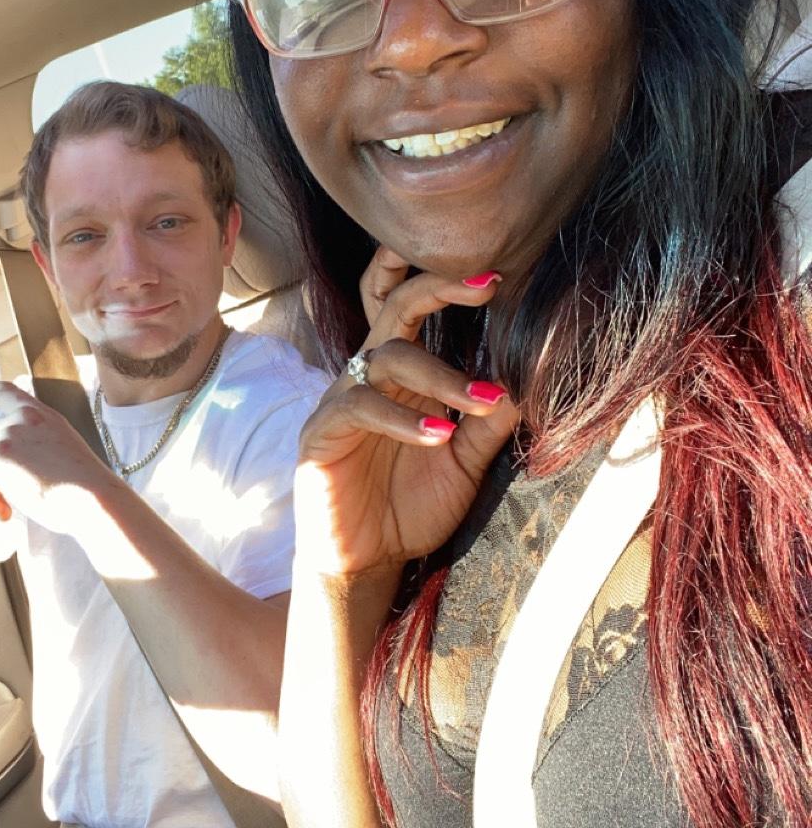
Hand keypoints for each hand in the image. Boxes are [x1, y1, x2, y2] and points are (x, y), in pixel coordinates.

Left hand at [0, 381, 122, 534]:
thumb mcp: (60, 456)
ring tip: (9, 511)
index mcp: (43, 416)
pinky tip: (3, 513)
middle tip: (8, 505)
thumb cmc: (83, 491)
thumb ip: (32, 449)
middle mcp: (23, 417)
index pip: (6, 392)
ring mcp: (7, 431)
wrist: (94, 499)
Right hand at [295, 249, 518, 574]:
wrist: (367, 561)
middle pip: (394, 311)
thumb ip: (486, 427)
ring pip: (386, 359)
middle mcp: (370, 377)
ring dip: (439, 375)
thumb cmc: (410, 507)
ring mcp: (342, 401)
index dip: (442, 285)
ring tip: (478, 401)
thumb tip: (518, 386)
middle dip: (436, 290)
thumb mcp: (462, 465)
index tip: (495, 279)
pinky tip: (436, 436)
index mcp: (401, 377)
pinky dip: (402, 418)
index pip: (411, 311)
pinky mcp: (322, 433)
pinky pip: (359, 408)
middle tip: (488, 287)